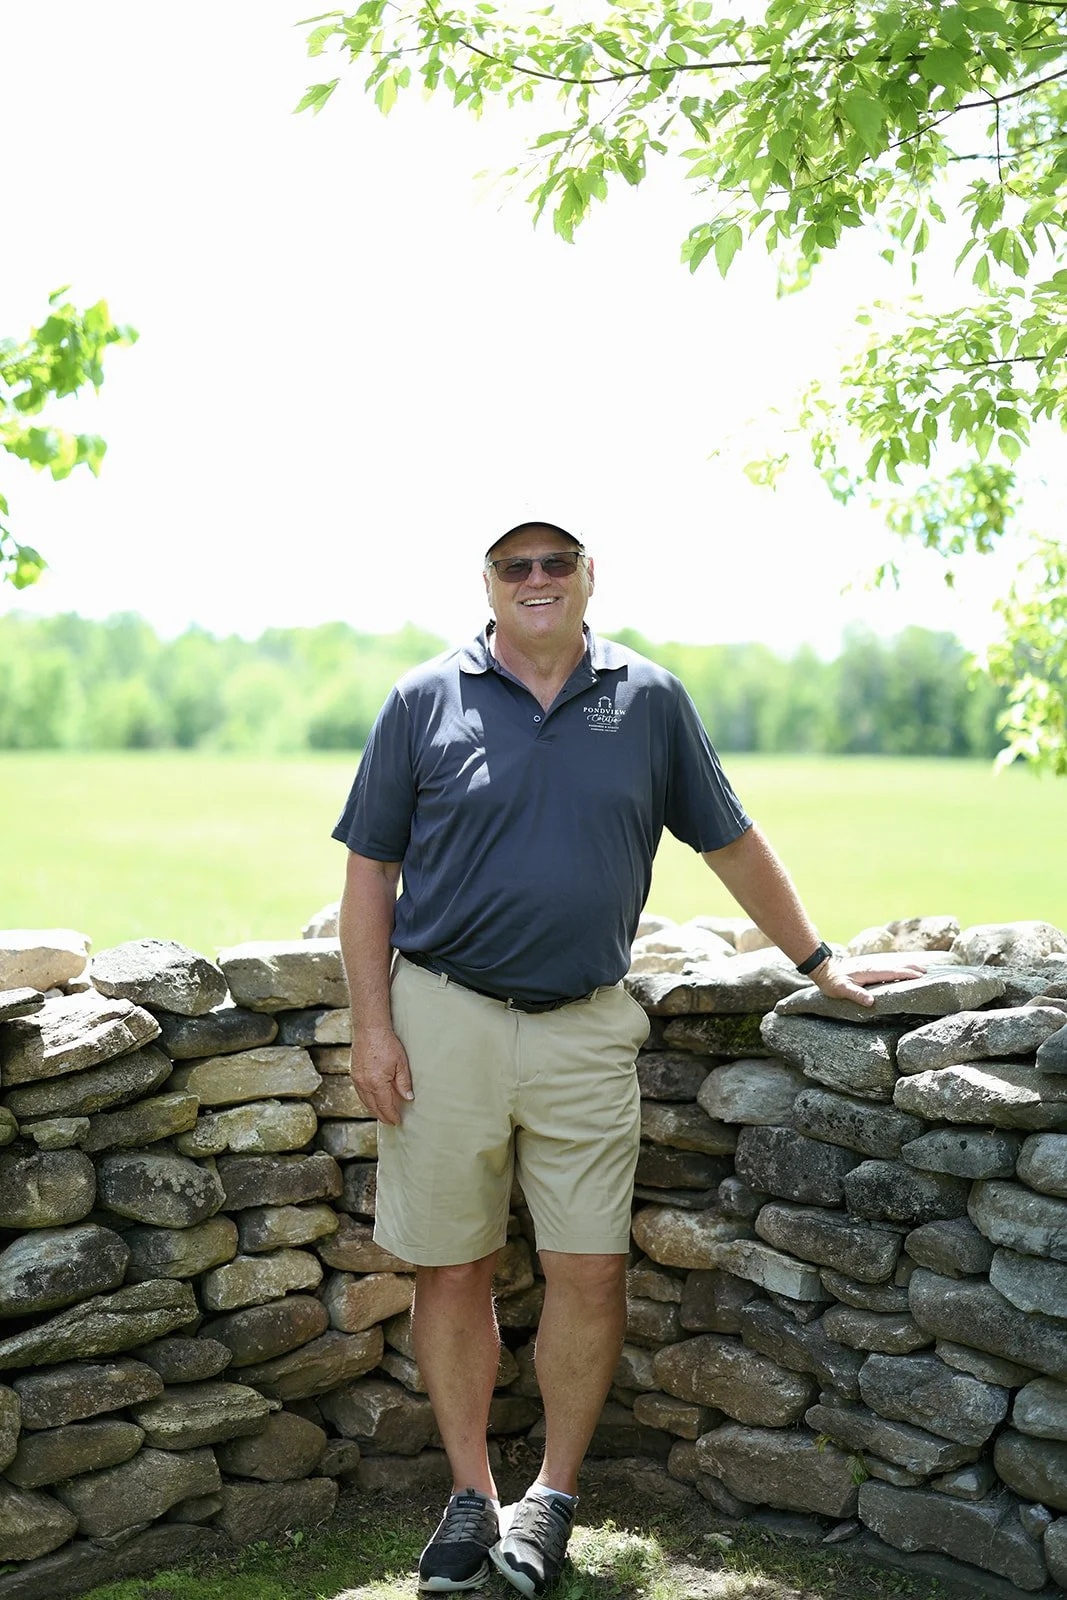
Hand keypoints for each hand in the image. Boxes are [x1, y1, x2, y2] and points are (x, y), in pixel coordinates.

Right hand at [350, 1025, 413, 1124]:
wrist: (370, 1030)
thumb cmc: (386, 1043)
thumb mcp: (401, 1063)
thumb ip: (404, 1083)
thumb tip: (408, 1098)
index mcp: (377, 1083)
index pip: (385, 1106)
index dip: (392, 1116)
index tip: (397, 1121)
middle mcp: (364, 1084)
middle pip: (373, 1107)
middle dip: (383, 1116)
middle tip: (391, 1121)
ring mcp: (357, 1080)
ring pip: (365, 1102)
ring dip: (374, 1110)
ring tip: (383, 1114)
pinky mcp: (354, 1074)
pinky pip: (360, 1094)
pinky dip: (367, 1100)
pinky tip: (373, 1100)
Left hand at [810, 955, 926, 1008]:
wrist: (824, 969)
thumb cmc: (832, 982)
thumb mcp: (842, 990)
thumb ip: (856, 994)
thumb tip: (871, 1001)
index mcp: (869, 971)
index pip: (892, 972)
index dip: (906, 973)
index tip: (920, 976)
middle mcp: (872, 966)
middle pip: (896, 965)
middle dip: (911, 967)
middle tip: (927, 971)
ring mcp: (871, 965)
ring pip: (893, 964)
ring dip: (907, 965)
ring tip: (921, 969)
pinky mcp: (869, 966)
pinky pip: (887, 966)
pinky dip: (898, 966)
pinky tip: (902, 969)